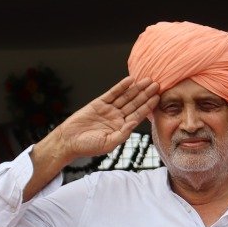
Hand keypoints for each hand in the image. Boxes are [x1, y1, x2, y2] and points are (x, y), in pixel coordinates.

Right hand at [42, 76, 159, 163]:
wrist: (69, 140)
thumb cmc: (88, 146)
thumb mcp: (109, 143)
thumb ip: (123, 133)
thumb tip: (134, 122)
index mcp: (122, 127)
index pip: (138, 114)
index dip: (148, 106)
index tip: (158, 97)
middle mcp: (117, 117)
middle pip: (135, 103)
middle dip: (146, 94)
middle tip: (157, 84)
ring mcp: (109, 109)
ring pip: (126, 97)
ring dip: (136, 88)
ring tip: (147, 80)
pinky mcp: (99, 103)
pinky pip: (112, 93)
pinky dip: (121, 87)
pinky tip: (130, 80)